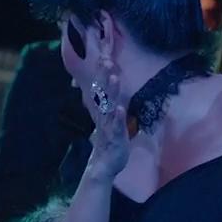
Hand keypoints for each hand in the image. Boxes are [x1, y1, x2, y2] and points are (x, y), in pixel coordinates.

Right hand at [81, 54, 128, 177]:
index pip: (101, 88)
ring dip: (112, 92)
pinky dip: (118, 117)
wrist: (104, 165)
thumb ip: (109, 105)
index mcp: (103, 110)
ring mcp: (108, 126)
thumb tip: (109, 91)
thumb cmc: (109, 140)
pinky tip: (120, 108)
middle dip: (106, 76)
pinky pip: (116, 126)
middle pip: (104, 93)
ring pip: (109, 106)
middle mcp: (103, 115)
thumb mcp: (109, 119)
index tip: (103, 56)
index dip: (102, 73)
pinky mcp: (114, 138)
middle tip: (107, 60)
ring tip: (115, 78)